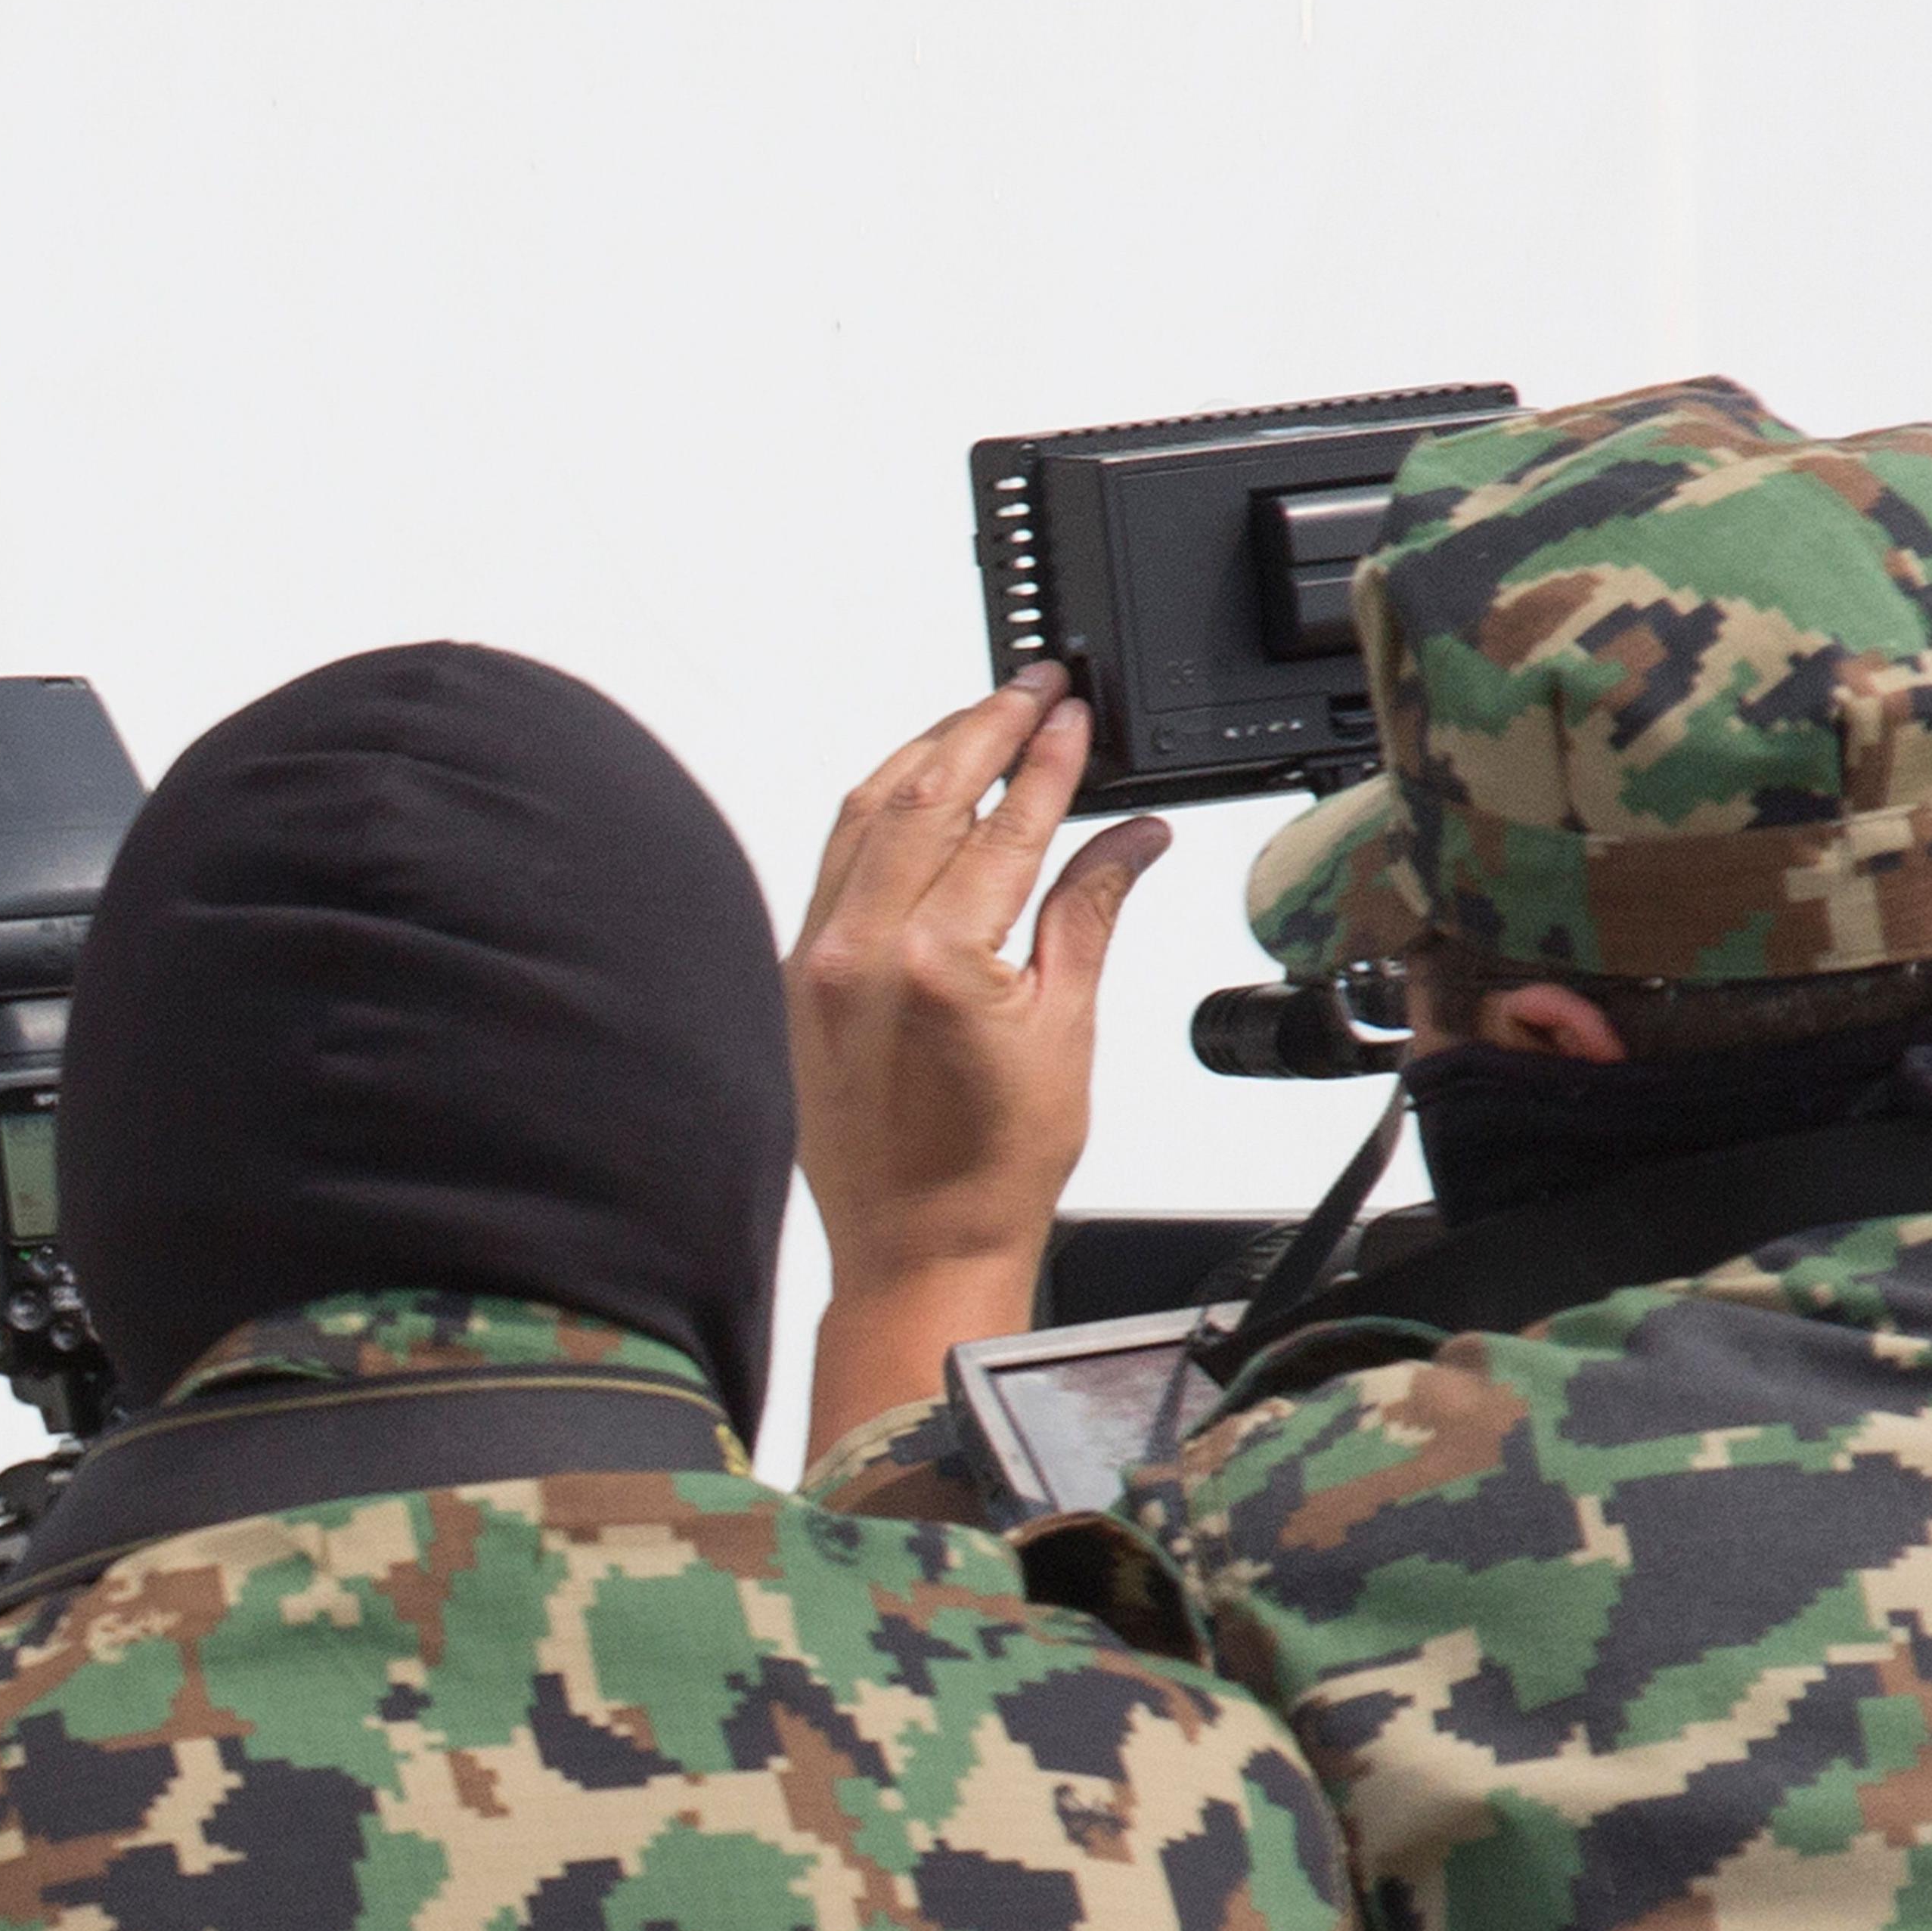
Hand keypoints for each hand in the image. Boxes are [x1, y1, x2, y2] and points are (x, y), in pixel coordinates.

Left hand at [786, 665, 1168, 1456]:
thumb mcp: (1065, 1030)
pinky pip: (835, 860)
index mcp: (938, 962)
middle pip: (930, 794)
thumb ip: (1088, 912)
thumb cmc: (991, 1167)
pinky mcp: (800, 973)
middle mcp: (862, 949)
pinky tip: (916, 785)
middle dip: (987, 726)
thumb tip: (1132, 836)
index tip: (1075, 713)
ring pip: (868, 813)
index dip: (1049, 757)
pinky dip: (878, 808)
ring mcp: (820, 958)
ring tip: (983, 715)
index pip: (1006, 823)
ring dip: (927, 753)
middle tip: (1036, 684)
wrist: (915, 1246)